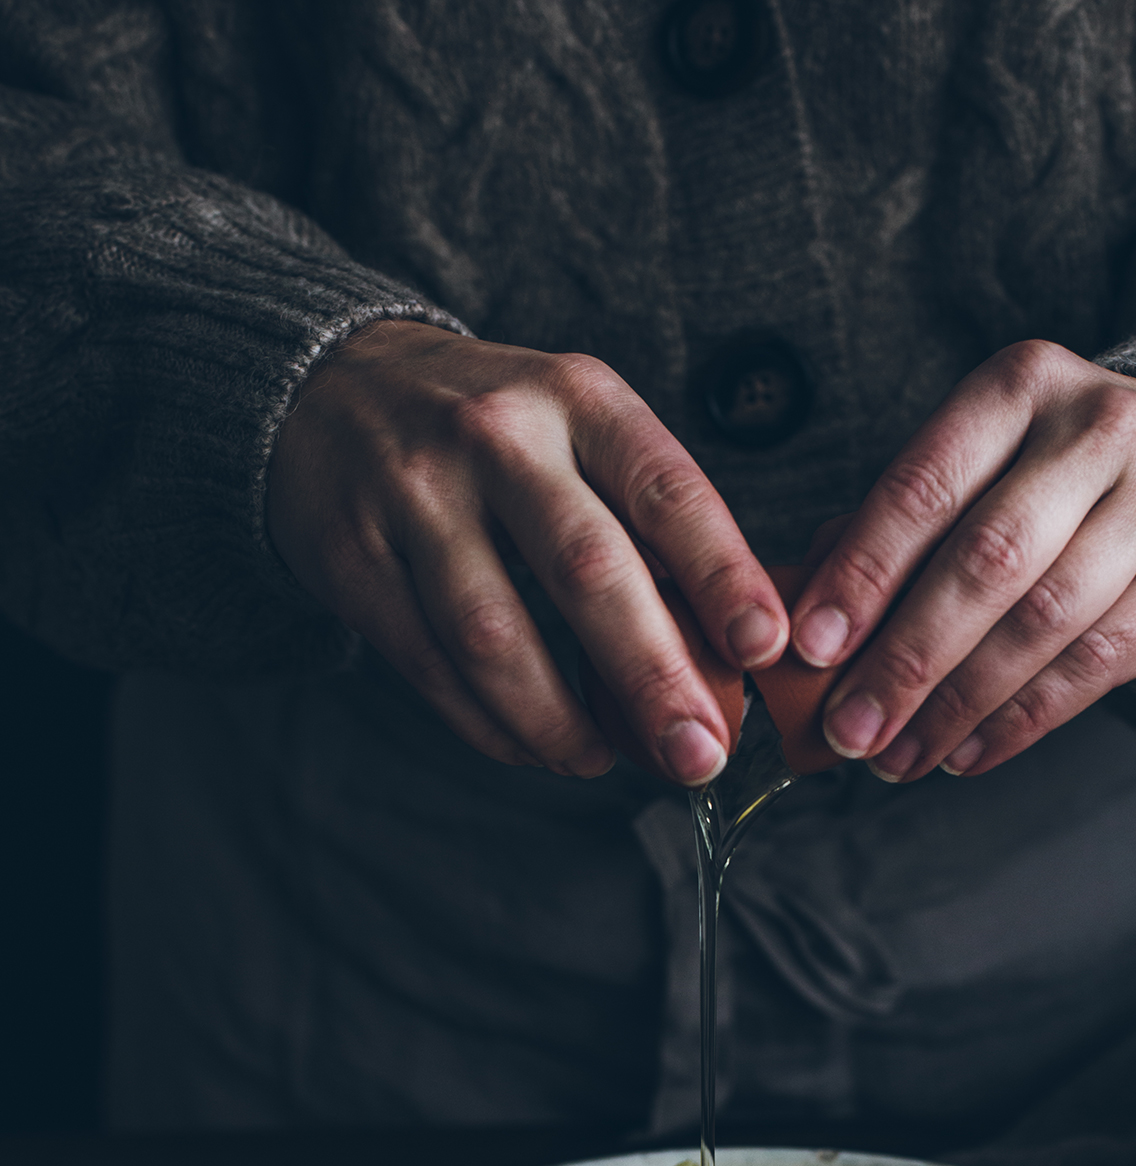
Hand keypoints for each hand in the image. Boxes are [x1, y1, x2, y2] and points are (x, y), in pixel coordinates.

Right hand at [265, 321, 787, 781]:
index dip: (721, 573)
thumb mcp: (576, 423)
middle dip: (652, 677)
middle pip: (586, 570)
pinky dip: (492, 726)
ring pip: (495, 637)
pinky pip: (432, 668)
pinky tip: (536, 749)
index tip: (765, 646)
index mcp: (576, 396)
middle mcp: (496, 437)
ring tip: (605, 764)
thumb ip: (645, 514)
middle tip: (699, 754)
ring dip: (560, 722)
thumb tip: (729, 649)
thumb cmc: (494, 430)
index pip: (665, 489)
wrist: (327, 389)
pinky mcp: (354, 558)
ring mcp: (415, 497)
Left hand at [788, 340, 1135, 780]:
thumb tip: (806, 610)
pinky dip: (1023, 718)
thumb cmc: (1068, 481)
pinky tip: (967, 754)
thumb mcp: (990, 465)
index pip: (926, 484)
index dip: (863, 572)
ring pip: (1044, 619)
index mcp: (1022, 384)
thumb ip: (905, 525)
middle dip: (905, 659)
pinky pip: (1102, 661)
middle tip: (848, 731)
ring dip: (958, 704)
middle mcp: (1101, 426)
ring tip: (899, 758)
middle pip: (987, 559)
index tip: (810, 647)